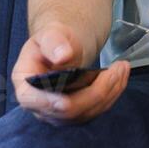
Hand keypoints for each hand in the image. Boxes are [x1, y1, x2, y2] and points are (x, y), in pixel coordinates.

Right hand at [12, 22, 129, 125]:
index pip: (32, 100)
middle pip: (68, 110)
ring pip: (87, 112)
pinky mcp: (78, 114)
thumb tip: (63, 56)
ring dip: (110, 91)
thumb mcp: (51, 33)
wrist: (64, 47)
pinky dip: (113, 93)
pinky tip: (121, 76)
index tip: (66, 101)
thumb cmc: (54, 41)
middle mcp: (41, 105)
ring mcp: (60, 114)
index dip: (49, 103)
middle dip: (96, 91)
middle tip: (117, 68)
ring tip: (122, 67)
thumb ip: (54, 42)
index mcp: (25, 85)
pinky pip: (97, 109)